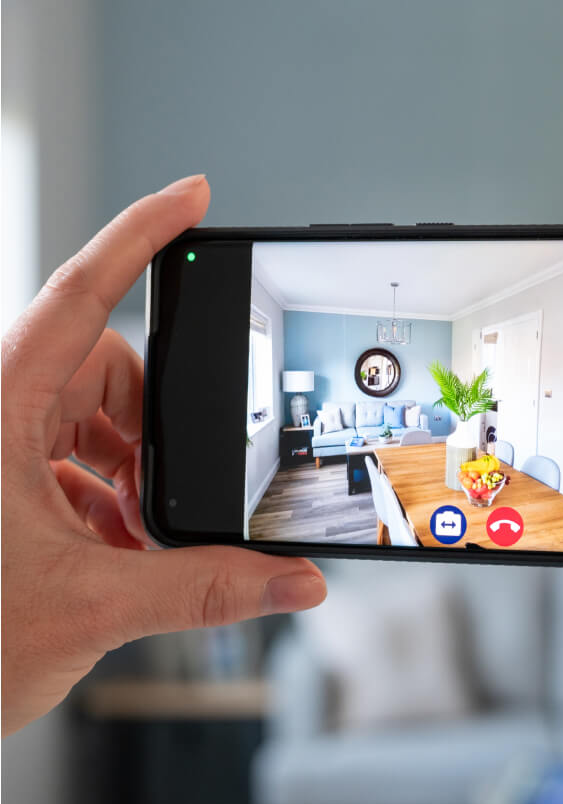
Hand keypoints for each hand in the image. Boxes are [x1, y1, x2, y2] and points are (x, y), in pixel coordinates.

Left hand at [1, 176, 326, 736]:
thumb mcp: (88, 606)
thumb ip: (205, 589)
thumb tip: (292, 580)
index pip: (81, 294)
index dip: (141, 235)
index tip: (193, 196)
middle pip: (104, 370)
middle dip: (154, 427)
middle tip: (167, 489)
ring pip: (93, 420)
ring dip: (132, 474)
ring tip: (135, 538)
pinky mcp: (1, 482)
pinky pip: (73, 460)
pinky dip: (109, 499)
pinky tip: (115, 548)